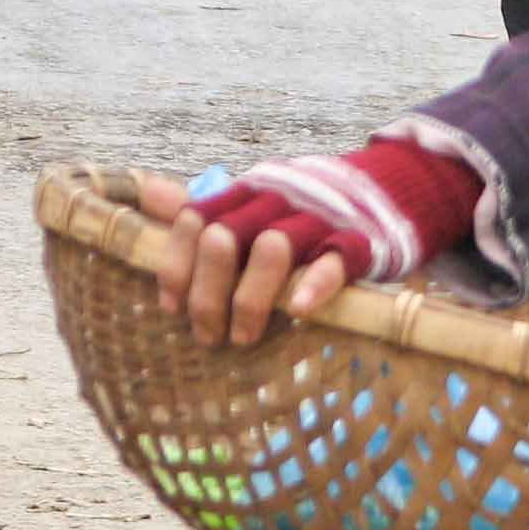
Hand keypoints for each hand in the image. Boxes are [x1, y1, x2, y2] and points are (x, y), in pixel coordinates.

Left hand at [138, 173, 356, 349]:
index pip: (194, 220)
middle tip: (207, 336)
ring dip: (249, 299)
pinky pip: (334, 259)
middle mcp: (275, 199)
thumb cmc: (300, 213)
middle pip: (223, 239)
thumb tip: (147, 196)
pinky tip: (298, 309)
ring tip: (243, 337)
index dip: (176, 266)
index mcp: (246, 192)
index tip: (173, 307)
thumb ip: (203, 207)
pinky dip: (314, 283)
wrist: (381, 193)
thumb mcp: (252, 206)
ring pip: (272, 247)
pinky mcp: (355, 240)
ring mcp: (316, 218)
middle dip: (206, 295)